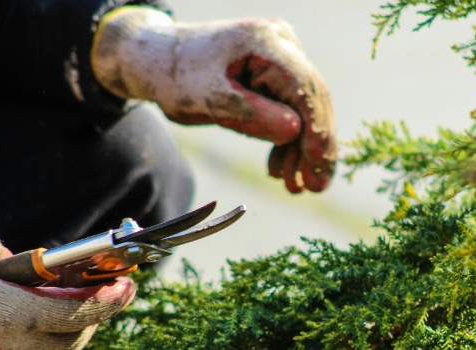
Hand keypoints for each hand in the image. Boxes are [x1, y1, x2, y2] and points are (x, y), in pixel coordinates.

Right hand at [0, 224, 135, 348]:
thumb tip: (13, 260)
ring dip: (69, 333)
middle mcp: (5, 349)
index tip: (128, 286)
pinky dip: (41, 344)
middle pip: (73, 341)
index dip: (109, 300)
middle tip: (105, 293)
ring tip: (70, 305)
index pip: (76, 312)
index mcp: (6, 315)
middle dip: (95, 317)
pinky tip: (37, 323)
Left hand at [92, 7, 335, 192]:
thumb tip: (296, 132)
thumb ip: (251, 115)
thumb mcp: (208, 100)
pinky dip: (286, 139)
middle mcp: (281, 43)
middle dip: (314, 146)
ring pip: (303, 107)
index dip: (317, 129)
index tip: (319, 166)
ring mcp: (281, 56)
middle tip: (314, 187)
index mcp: (264, 42)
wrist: (157, 61)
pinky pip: (290, 107)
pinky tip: (280, 168)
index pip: (304, 87)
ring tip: (294, 186)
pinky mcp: (275, 72)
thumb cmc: (176, 76)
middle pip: (311, 98)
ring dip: (300, 148)